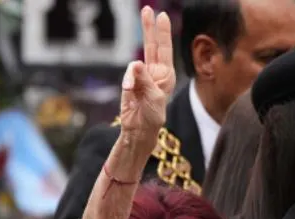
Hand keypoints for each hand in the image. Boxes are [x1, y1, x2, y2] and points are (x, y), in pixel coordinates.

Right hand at [119, 7, 175, 139]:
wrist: (139, 129)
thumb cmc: (153, 116)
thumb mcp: (154, 98)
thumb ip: (144, 80)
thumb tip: (135, 64)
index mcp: (167, 74)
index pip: (165, 49)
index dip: (162, 32)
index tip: (161, 16)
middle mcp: (155, 72)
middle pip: (151, 45)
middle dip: (148, 28)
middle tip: (147, 9)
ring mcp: (141, 75)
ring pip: (136, 61)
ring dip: (133, 75)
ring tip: (131, 89)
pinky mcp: (130, 81)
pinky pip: (127, 75)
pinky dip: (127, 81)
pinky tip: (128, 90)